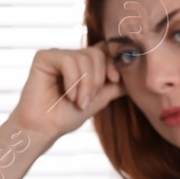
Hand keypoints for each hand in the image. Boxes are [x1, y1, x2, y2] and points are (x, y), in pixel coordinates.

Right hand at [9, 46, 125, 141]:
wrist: (44, 128)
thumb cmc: (66, 116)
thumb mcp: (98, 99)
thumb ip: (114, 86)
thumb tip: (135, 78)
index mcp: (83, 63)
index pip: (105, 50)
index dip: (113, 62)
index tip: (115, 79)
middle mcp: (70, 55)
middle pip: (97, 53)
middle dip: (98, 80)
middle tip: (87, 101)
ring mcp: (57, 55)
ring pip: (85, 58)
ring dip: (85, 85)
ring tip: (77, 102)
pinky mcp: (44, 57)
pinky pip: (69, 60)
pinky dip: (72, 81)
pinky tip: (67, 95)